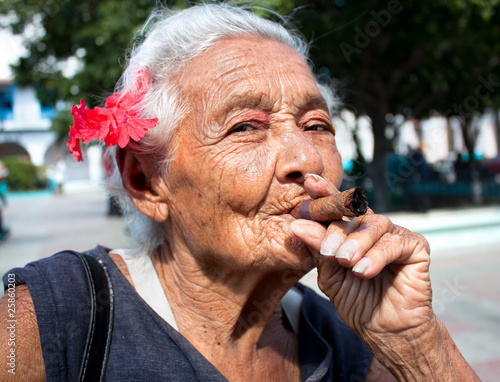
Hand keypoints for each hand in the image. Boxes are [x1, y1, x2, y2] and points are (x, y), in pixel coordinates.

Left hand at [289, 175, 432, 339]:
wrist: (384, 330)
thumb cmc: (356, 300)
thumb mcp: (329, 274)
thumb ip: (316, 248)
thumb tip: (295, 223)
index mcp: (350, 231)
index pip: (336, 208)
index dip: (324, 193)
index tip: (310, 183)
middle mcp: (372, 228)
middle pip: (353, 215)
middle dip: (337, 232)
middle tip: (328, 253)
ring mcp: (394, 235)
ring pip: (374, 224)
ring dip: (356, 243)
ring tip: (345, 263)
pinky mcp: (416, 246)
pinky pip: (395, 242)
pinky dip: (377, 255)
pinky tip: (364, 271)